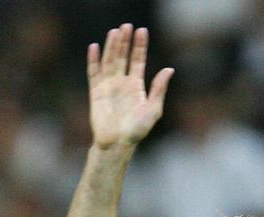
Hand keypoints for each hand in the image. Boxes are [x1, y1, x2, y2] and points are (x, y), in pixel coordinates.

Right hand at [87, 24, 173, 149]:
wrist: (117, 143)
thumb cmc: (137, 131)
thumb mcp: (153, 109)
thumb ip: (159, 89)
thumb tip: (170, 70)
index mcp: (136, 87)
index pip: (138, 61)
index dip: (140, 46)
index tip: (142, 30)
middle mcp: (122, 83)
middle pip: (123, 57)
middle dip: (125, 42)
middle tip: (127, 26)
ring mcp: (108, 86)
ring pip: (109, 61)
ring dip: (111, 46)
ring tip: (115, 31)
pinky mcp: (96, 92)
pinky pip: (93, 72)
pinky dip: (93, 59)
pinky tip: (94, 47)